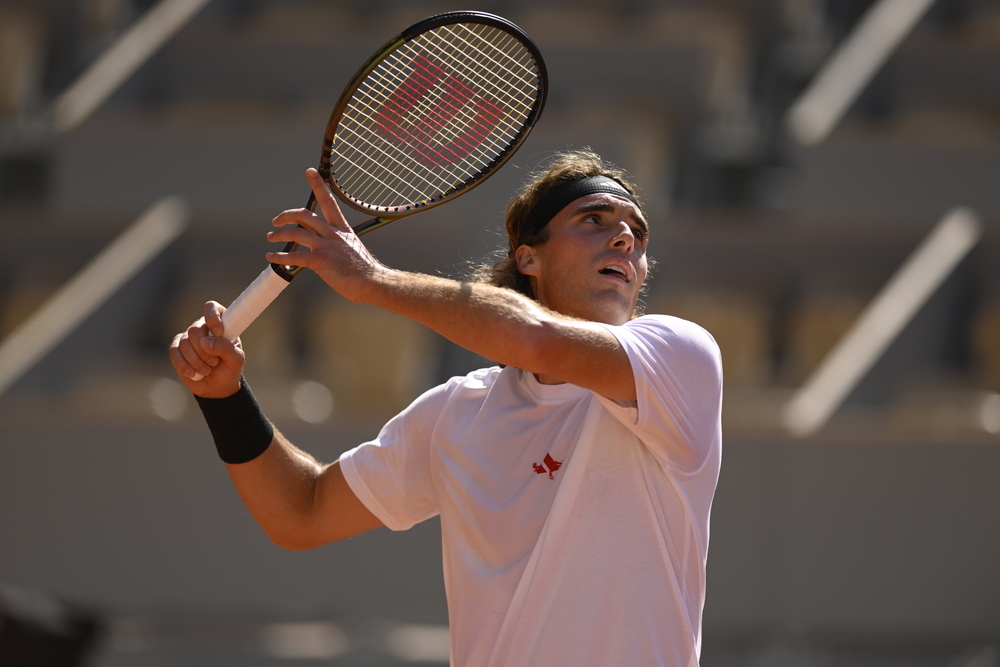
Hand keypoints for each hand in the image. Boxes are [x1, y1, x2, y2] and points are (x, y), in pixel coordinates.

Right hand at [168, 300, 244, 396]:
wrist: (218, 387)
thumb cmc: (229, 368)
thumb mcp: (236, 360)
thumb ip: (226, 348)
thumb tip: (204, 342)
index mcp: (220, 324)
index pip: (211, 308)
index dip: (213, 317)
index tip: (218, 333)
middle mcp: (202, 327)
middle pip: (195, 330)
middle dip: (204, 351)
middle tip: (215, 362)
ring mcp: (188, 338)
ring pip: (184, 343)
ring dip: (196, 361)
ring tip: (207, 370)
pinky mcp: (177, 350)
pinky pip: (174, 353)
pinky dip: (183, 365)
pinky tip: (193, 374)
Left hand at [264, 168, 387, 302]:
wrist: (371, 282)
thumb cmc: (361, 270)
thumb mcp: (350, 249)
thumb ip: (332, 243)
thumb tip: (315, 246)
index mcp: (342, 229)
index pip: (329, 202)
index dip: (318, 185)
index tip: (310, 171)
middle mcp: (333, 234)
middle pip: (305, 215)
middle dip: (286, 215)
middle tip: (275, 221)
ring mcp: (327, 247)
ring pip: (297, 233)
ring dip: (279, 233)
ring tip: (270, 237)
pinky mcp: (321, 261)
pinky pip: (295, 256)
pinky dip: (279, 256)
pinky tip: (270, 257)